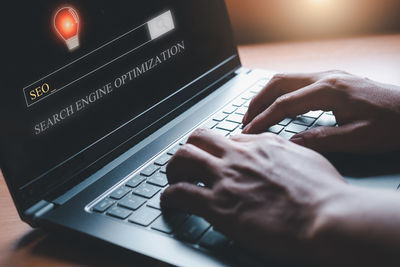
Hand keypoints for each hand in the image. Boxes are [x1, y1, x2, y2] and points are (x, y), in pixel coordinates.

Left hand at [161, 129, 346, 262]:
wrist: (327, 216)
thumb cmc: (325, 193)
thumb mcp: (308, 158)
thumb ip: (287, 151)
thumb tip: (279, 152)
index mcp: (261, 145)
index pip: (228, 138)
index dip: (219, 149)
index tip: (217, 160)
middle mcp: (238, 156)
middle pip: (198, 138)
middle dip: (189, 150)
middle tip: (187, 165)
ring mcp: (225, 178)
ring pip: (182, 158)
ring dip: (173, 169)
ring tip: (173, 180)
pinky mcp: (218, 205)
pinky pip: (179, 193)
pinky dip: (169, 197)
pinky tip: (172, 203)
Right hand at [242, 71, 399, 152]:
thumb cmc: (391, 125)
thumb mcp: (357, 138)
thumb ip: (321, 140)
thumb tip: (290, 144)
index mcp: (329, 90)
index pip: (284, 103)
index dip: (263, 119)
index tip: (249, 133)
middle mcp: (326, 77)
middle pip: (278, 83)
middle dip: (257, 101)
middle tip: (244, 120)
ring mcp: (330, 76)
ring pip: (286, 79)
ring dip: (266, 94)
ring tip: (254, 113)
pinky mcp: (333, 80)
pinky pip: (297, 82)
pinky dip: (280, 93)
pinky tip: (278, 105)